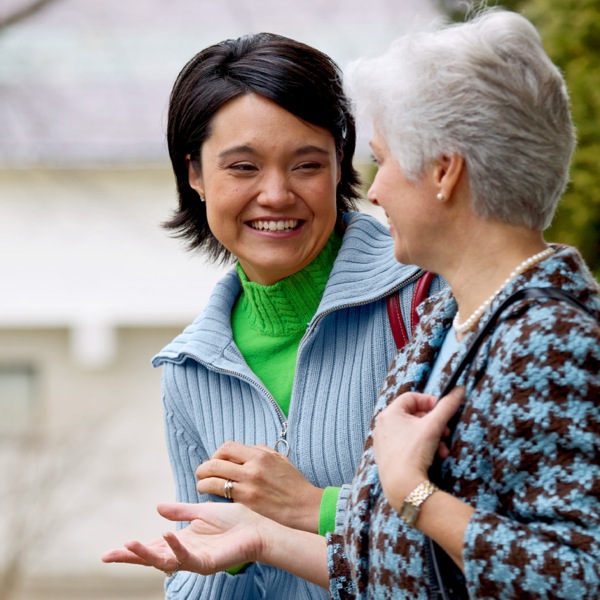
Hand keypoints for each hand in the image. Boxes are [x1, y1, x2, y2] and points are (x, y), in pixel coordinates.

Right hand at [102, 502, 268, 574]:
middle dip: (131, 557)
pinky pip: (187, 557)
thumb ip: (180, 511)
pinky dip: (175, 547)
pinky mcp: (207, 562)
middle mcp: (185, 553)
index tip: (109, 552)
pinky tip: (166, 535)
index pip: (152, 547)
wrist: (258, 527)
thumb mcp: (202, 511)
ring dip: (146, 554)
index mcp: (183, 541)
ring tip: (128, 546)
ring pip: (164, 561)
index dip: (132, 549)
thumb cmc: (234, 520)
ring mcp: (195, 560)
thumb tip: (157, 508)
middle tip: (108, 556)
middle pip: (152, 558)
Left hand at [196, 442, 323, 531]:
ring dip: (203, 483)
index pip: (227, 447)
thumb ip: (261, 451)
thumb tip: (246, 448)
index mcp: (260, 455)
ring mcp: (248, 487)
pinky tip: (212, 498)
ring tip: (202, 486)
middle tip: (201, 473)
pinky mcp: (246, 504)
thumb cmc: (293, 484)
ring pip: (213, 480)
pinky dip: (213, 496)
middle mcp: (252, 469)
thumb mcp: (280, 459)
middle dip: (203, 468)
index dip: (216, 453)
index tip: (215, 460)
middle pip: (215, 463)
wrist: (304, 507)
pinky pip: (221, 496)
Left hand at [373, 387, 463, 511]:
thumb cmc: (414, 451)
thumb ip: (447, 405)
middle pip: (413, 416)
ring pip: (412, 432)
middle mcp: (383, 425)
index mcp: (389, 413)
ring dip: (431, 438)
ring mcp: (383, 442)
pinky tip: (433, 458)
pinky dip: (421, 448)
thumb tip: (460, 389)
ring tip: (443, 450)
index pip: (411, 397)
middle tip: (446, 432)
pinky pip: (406, 445)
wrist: (402, 486)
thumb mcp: (434, 426)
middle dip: (434, 424)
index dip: (430, 401)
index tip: (443, 410)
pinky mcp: (387, 457)